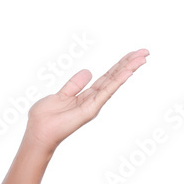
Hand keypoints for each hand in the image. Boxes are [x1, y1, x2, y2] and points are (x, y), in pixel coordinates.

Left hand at [24, 48, 149, 152]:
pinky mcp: (90, 109)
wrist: (38, 131)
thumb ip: (74, 84)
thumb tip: (88, 71)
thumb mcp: (61, 94)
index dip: (119, 65)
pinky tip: (127, 72)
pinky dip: (117, 81)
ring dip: (128, 70)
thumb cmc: (45, 117)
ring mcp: (93, 105)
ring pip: (114, 83)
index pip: (107, 77)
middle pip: (114, 78)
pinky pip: (106, 92)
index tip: (132, 54)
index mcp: (86, 95)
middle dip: (129, 64)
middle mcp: (93, 100)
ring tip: (142, 58)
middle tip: (145, 52)